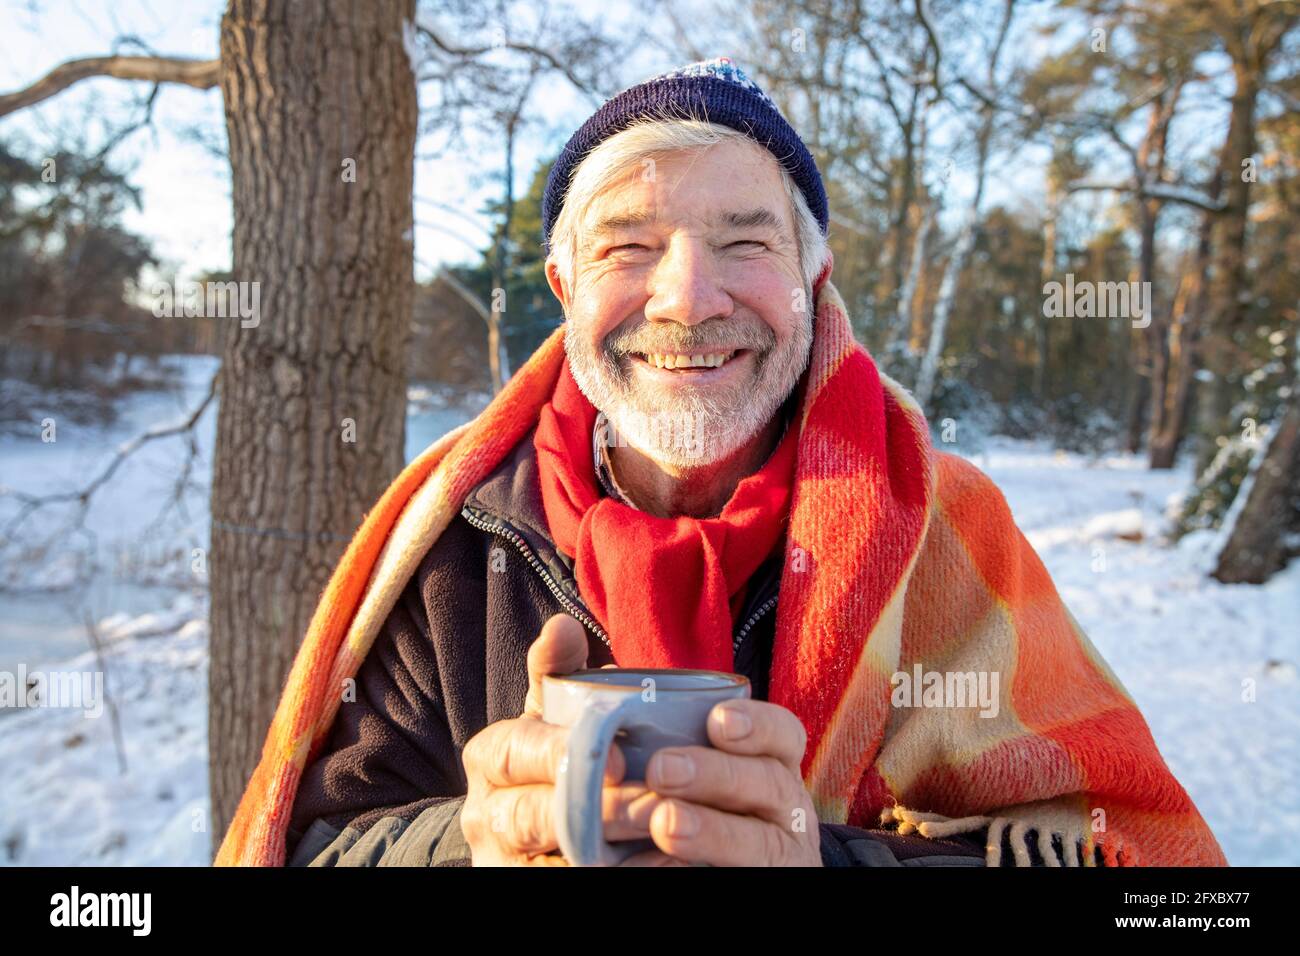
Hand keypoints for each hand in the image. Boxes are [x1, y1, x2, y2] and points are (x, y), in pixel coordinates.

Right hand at [459, 613, 681, 865]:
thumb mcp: (550, 715)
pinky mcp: (527, 887)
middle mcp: (486, 815)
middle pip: (531, 816)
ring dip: (610, 854)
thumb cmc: (552, 759)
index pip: (515, 752)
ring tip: (666, 840)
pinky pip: (567, 885)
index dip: (560, 754)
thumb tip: (562, 625)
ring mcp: (506, 862)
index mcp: (490, 759)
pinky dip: (619, 877)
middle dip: (595, 810)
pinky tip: (664, 865)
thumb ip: (557, 672)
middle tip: (654, 806)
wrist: (532, 836)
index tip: (617, 759)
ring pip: (553, 861)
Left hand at [641, 698, 822, 865]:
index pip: (782, 735)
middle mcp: (782, 806)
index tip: (718, 720)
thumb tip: (585, 656)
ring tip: (664, 823)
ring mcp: (777, 853)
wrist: (699, 863)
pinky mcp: (762, 880)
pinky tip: (667, 866)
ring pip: (761, 841)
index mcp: (767, 765)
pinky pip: (745, 875)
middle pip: (770, 783)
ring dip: (713, 831)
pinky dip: (707, 867)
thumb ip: (647, 721)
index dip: (758, 725)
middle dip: (717, 773)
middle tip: (661, 769)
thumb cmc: (684, 803)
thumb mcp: (683, 760)